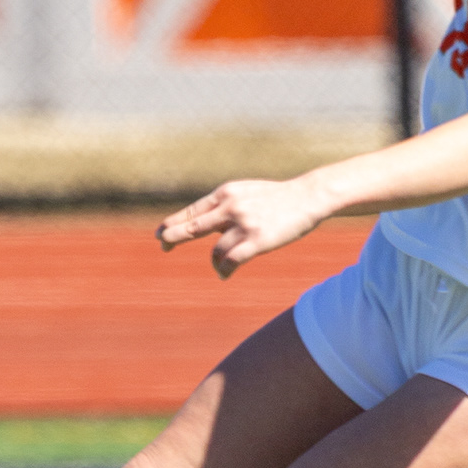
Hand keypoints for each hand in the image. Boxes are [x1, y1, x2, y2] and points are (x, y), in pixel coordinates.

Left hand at [157, 171, 339, 277]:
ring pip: (215, 251)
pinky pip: (232, 261)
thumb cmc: (276, 197)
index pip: (192, 211)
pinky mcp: (257, 241)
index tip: (160, 233)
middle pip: (192, 227)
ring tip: (220, 268)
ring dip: (215, 263)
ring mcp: (243, 224)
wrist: (307, 196)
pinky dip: (224, 270)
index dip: (173, 223)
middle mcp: (230, 207)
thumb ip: (224, 204)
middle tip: (163, 247)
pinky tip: (224, 275)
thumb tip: (203, 220)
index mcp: (225, 193)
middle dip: (173, 238)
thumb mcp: (244, 192)